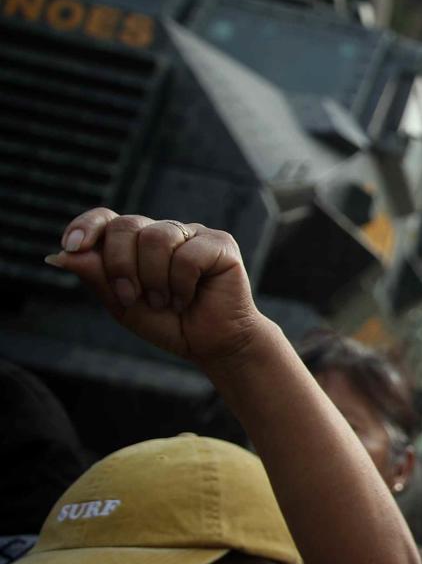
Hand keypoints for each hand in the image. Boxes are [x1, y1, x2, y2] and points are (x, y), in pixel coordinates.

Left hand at [47, 210, 265, 364]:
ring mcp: (193, 235)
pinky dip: (181, 284)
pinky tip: (188, 298)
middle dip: (120, 266)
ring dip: (154, 279)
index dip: (86, 226)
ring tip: (165, 302)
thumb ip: (96, 277)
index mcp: (137, 244)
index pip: (106, 218)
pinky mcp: (220, 244)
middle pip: (127, 226)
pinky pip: (188, 254)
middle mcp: (164, 233)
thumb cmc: (168, 323)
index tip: (72, 247)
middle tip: (131, 297)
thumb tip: (59, 256)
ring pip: (157, 238)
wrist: (211, 345)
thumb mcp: (122, 304)